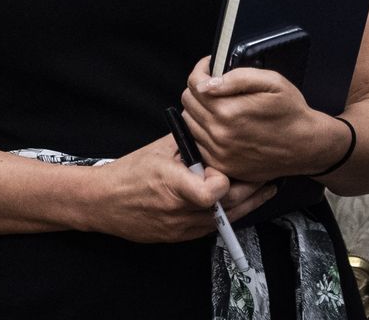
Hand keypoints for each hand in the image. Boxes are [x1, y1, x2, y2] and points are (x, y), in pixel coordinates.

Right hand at [81, 134, 272, 242]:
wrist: (103, 202)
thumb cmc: (128, 174)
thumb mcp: (157, 150)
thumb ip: (188, 143)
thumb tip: (213, 131)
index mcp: (171, 183)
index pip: (212, 191)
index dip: (224, 181)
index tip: (223, 169)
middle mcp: (179, 209)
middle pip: (229, 205)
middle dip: (252, 190)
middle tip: (266, 177)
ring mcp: (181, 226)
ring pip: (227, 220)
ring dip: (247, 204)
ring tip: (260, 190)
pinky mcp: (182, 237)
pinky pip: (214, 227)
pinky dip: (227, 215)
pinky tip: (234, 203)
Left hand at [181, 56, 348, 181]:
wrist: (308, 146)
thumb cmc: (292, 112)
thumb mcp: (272, 83)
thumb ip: (236, 78)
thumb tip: (206, 83)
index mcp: (229, 111)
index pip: (194, 84)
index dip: (201, 71)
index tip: (210, 67)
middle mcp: (219, 134)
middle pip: (188, 102)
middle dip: (199, 90)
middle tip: (216, 87)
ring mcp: (219, 153)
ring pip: (189, 122)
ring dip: (199, 111)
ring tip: (220, 106)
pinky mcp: (221, 165)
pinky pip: (197, 142)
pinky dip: (203, 131)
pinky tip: (220, 125)